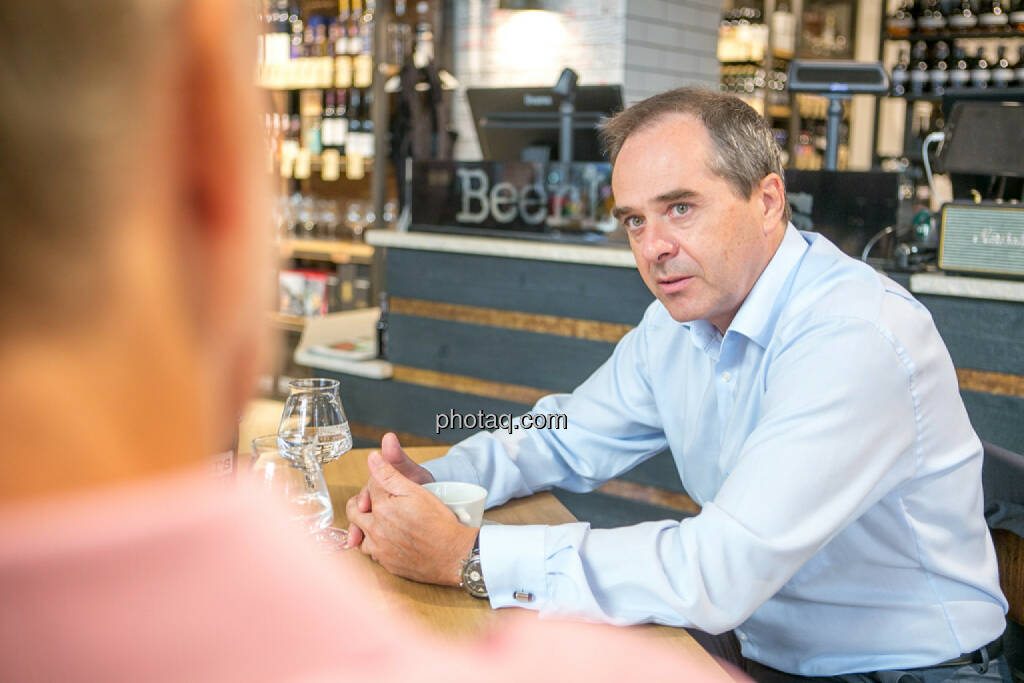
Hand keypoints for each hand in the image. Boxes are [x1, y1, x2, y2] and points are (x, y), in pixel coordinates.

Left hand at [346, 450, 476, 585]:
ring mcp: (380, 550)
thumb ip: (389, 474)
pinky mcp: (387, 564)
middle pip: (354, 512)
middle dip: (360, 504)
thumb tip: (372, 457)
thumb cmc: (439, 522)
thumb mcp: (416, 491)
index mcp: (382, 508)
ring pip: (360, 535)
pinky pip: (372, 553)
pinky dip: (377, 545)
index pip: (368, 488)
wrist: (453, 554)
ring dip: (365, 528)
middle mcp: (375, 530)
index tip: (386, 484)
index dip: (377, 483)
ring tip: (380, 522)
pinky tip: (389, 540)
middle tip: (371, 502)